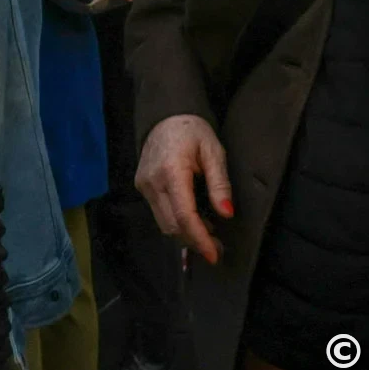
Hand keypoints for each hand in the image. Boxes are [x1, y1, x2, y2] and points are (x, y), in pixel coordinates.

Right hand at [135, 114, 233, 264]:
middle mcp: (152, 182)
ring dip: (186, 234)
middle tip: (217, 248)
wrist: (165, 115)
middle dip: (195, 241)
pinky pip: (159, 214)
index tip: (214, 254)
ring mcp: (143, 186)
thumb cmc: (193, 131)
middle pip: (172, 225)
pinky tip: (194, 221)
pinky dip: (177, 223)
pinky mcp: (142, 187)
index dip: (200, 238)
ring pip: (164, 224)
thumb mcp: (214, 152)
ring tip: (209, 235)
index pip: (184, 215)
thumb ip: (220, 183)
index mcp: (171, 171)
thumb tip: (226, 214)